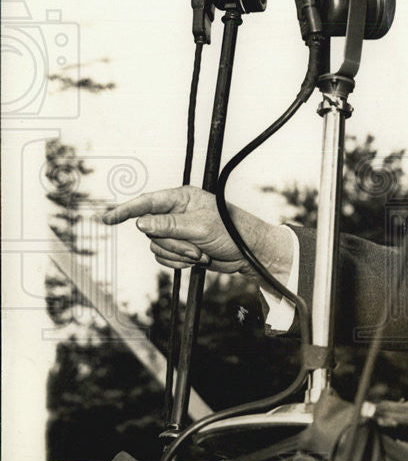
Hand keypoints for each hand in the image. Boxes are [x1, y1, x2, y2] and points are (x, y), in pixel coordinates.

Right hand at [102, 185, 291, 281]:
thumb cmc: (231, 231)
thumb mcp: (201, 227)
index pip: (147, 202)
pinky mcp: (179, 247)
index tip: (107, 218)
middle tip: (197, 248)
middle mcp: (176, 213)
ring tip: (201, 254)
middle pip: (151, 231)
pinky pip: (163, 258)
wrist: (247, 254)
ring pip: (156, 246)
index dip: (126, 210)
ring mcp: (177, 231)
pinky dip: (178, 262)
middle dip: (173, 244)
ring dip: (178, 255)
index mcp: (181, 198)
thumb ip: (169, 225)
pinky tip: (197, 260)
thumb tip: (140, 222)